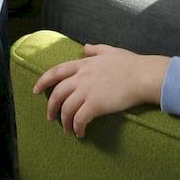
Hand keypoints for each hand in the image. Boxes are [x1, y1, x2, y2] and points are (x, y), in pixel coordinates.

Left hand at [34, 45, 168, 136]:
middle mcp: (82, 77)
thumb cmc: (131, 64)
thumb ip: (96, 49)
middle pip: (57, 93)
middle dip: (51, 107)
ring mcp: (88, 90)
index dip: (43, 81)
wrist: (143, 75)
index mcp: (85, 64)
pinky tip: (80, 133)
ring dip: (64, 122)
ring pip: (66, 109)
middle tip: (51, 118)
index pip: (57, 71)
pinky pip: (79, 119)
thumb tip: (85, 47)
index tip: (35, 90)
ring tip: (68, 130)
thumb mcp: (111, 51)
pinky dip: (77, 128)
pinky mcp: (96, 104)